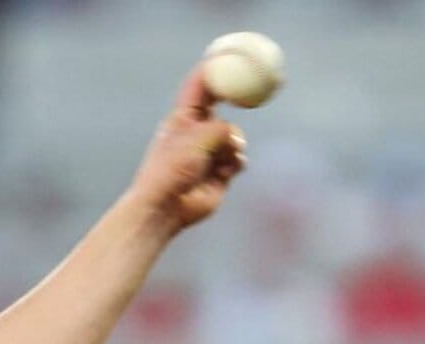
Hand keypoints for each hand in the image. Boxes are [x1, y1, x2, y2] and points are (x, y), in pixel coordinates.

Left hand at [127, 64, 246, 232]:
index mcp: (182, 119)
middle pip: (223, 106)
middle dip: (240, 96)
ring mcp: (208, 151)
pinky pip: (240, 157)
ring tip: (220, 160)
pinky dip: (236, 161)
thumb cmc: (172, 170)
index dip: (216, 68)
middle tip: (258, 86)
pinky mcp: (220, 171)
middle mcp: (196, 132)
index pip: (200, 86)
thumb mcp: (197, 139)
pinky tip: (226, 172)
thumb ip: (220, 128)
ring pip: (236, 136)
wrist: (166, 208)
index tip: (232, 53)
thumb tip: (234, 136)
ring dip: (234, 145)